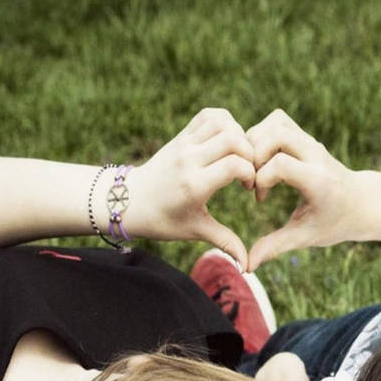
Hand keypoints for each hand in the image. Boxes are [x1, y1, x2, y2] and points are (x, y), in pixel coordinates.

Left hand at [136, 108, 255, 267]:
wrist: (129, 201)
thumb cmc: (162, 221)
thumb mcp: (195, 231)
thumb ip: (225, 242)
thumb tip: (247, 265)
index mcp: (194, 185)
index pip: (235, 165)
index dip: (251, 174)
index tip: (248, 188)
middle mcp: (189, 160)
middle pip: (234, 139)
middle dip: (250, 154)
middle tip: (248, 170)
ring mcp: (184, 144)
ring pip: (223, 122)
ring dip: (239, 135)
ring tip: (239, 155)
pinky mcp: (181, 135)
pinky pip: (209, 115)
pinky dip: (225, 122)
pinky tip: (228, 141)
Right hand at [245, 109, 357, 270]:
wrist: (362, 203)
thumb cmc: (334, 223)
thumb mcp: (306, 237)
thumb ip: (276, 247)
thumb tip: (246, 267)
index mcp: (317, 179)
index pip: (281, 163)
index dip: (261, 179)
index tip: (260, 199)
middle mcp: (315, 155)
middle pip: (276, 133)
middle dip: (253, 155)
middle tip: (251, 180)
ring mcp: (311, 142)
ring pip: (275, 122)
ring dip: (255, 142)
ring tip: (253, 169)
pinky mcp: (305, 136)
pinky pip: (278, 121)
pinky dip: (261, 135)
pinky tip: (259, 160)